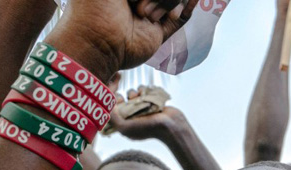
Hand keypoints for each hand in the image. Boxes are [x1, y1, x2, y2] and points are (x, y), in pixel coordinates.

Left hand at [55, 0, 198, 75]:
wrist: (97, 43)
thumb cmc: (95, 10)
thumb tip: (146, 10)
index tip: (132, 0)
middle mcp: (139, 0)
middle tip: (140, 9)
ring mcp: (151, 15)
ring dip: (165, 2)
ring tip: (145, 15)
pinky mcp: (158, 33)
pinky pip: (181, 19)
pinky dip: (190, 6)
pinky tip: (195, 0)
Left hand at [108, 87, 183, 140]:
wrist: (171, 125)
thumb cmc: (148, 129)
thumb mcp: (125, 128)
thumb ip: (113, 118)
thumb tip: (107, 105)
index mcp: (124, 124)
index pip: (111, 110)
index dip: (109, 102)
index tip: (114, 98)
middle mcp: (131, 116)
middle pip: (119, 100)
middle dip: (120, 96)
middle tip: (124, 98)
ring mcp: (141, 108)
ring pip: (130, 94)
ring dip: (132, 93)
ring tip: (137, 97)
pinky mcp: (150, 101)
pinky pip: (142, 90)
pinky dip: (142, 89)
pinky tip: (145, 93)